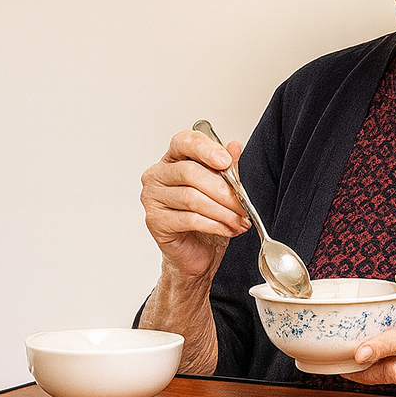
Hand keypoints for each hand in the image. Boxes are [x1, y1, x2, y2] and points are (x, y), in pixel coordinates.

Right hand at [140, 130, 249, 280]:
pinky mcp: (155, 221)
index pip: (183, 142)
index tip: (225, 161)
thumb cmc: (206, 221)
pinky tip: (227, 229)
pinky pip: (189, 219)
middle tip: (243, 203)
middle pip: (190, 172)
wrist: (197, 254)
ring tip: (239, 220)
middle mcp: (157, 175)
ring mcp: (152, 198)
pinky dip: (214, 224)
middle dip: (223, 190)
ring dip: (222, 211)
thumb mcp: (222, 191)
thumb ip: (227, 169)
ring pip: (192, 198)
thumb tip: (234, 146)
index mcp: (172, 160)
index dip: (205, 148)